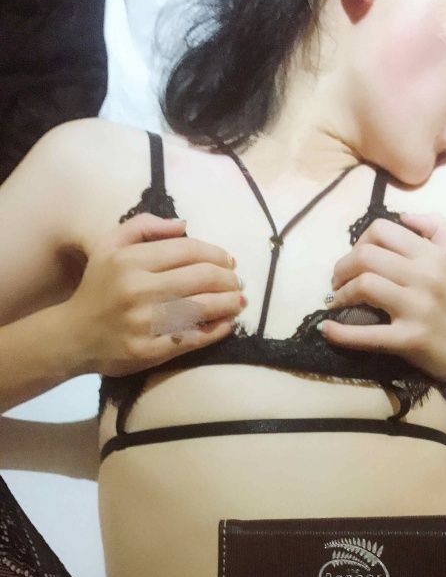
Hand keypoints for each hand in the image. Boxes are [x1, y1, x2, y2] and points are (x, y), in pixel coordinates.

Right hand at [64, 214, 244, 376]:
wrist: (74, 335)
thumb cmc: (98, 287)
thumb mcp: (109, 246)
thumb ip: (144, 227)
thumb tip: (184, 225)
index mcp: (130, 260)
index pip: (188, 250)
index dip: (216, 254)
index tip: (228, 261)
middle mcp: (137, 289)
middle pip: (201, 278)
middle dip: (228, 279)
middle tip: (237, 282)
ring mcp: (144, 322)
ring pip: (201, 307)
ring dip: (229, 303)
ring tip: (239, 301)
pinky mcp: (148, 350)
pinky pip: (192, 338)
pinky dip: (216, 330)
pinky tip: (227, 324)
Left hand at [320, 212, 445, 382]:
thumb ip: (436, 227)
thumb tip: (404, 216)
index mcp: (431, 254)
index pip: (381, 231)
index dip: (358, 242)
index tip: (355, 260)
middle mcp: (426, 277)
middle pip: (366, 256)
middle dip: (342, 268)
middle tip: (337, 282)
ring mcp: (417, 308)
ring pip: (364, 285)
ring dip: (341, 294)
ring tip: (337, 302)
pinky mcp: (409, 339)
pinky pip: (366, 333)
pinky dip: (339, 332)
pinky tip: (326, 329)